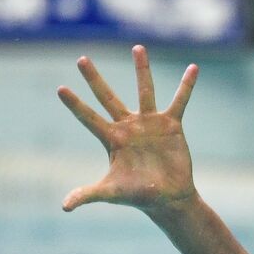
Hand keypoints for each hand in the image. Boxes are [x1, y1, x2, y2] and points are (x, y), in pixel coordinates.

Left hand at [58, 45, 198, 214]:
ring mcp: (149, 123)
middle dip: (94, 79)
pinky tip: (193, 68)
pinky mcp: (171, 125)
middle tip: (81, 59)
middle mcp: (128, 126)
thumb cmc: (139, 195)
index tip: (60, 89)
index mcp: (112, 139)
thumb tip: (64, 207)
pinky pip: (180, 101)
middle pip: (107, 97)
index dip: (75, 105)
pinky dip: (186, 86)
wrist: (168, 198)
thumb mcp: (111, 193)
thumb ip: (88, 195)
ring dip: (141, 69)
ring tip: (137, 46)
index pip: (89, 118)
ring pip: (144, 90)